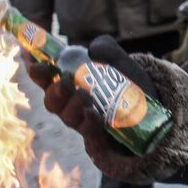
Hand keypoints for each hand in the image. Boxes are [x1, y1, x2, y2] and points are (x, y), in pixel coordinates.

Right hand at [25, 37, 155, 159]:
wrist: (152, 109)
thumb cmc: (127, 83)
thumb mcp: (119, 61)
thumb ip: (107, 49)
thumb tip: (93, 49)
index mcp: (71, 85)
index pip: (48, 80)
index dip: (39, 73)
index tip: (35, 64)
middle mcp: (73, 106)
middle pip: (53, 103)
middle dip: (55, 93)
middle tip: (64, 83)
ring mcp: (85, 123)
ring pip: (69, 118)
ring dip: (73, 106)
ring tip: (84, 95)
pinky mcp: (101, 138)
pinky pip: (89, 135)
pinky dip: (89, 123)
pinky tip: (92, 114)